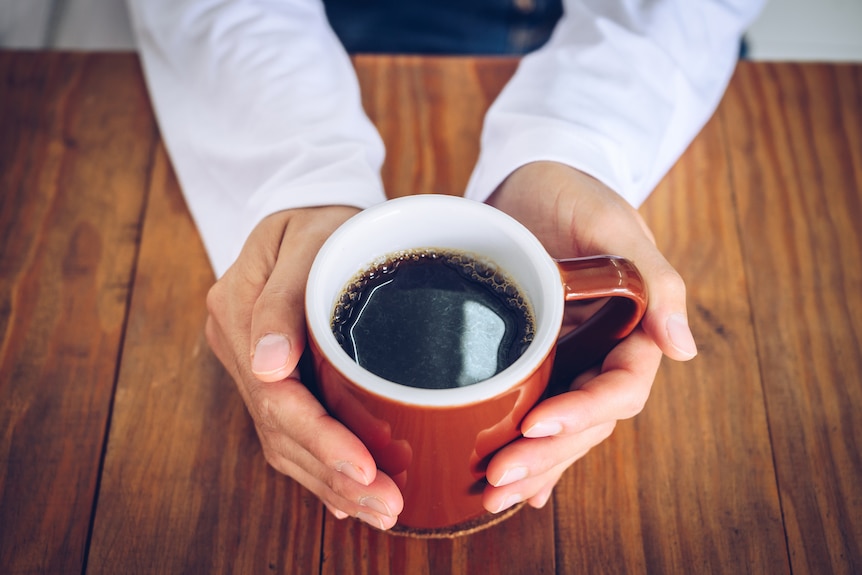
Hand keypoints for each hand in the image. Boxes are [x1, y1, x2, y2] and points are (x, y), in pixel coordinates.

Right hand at [205, 206, 402, 529]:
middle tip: (387, 506)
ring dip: (331, 482)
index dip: (321, 440)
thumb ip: (282, 300)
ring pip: (285, 440)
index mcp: (238, 311)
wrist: (311, 205)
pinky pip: (291, 428)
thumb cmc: (320, 217)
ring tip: (379, 509)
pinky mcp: (275, 373)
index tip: (366, 469)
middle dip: (334, 475)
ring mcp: (254, 363)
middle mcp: (240, 347)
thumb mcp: (307, 239)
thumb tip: (269, 366)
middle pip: (281, 430)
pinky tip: (347, 495)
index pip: (276, 396)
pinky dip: (321, 466)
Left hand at [480, 162, 697, 512]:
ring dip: (534, 465)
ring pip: (561, 428)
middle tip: (500, 477)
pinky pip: (537, 412)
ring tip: (492, 495)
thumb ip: (654, 280)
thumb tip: (683, 349)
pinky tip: (513, 487)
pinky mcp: (537, 361)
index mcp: (634, 329)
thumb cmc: (576, 194)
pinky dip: (530, 451)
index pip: (620, 387)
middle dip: (548, 454)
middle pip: (587, 421)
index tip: (536, 426)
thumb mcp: (613, 223)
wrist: (533, 183)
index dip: (582, 412)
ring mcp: (571, 361)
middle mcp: (604, 353)